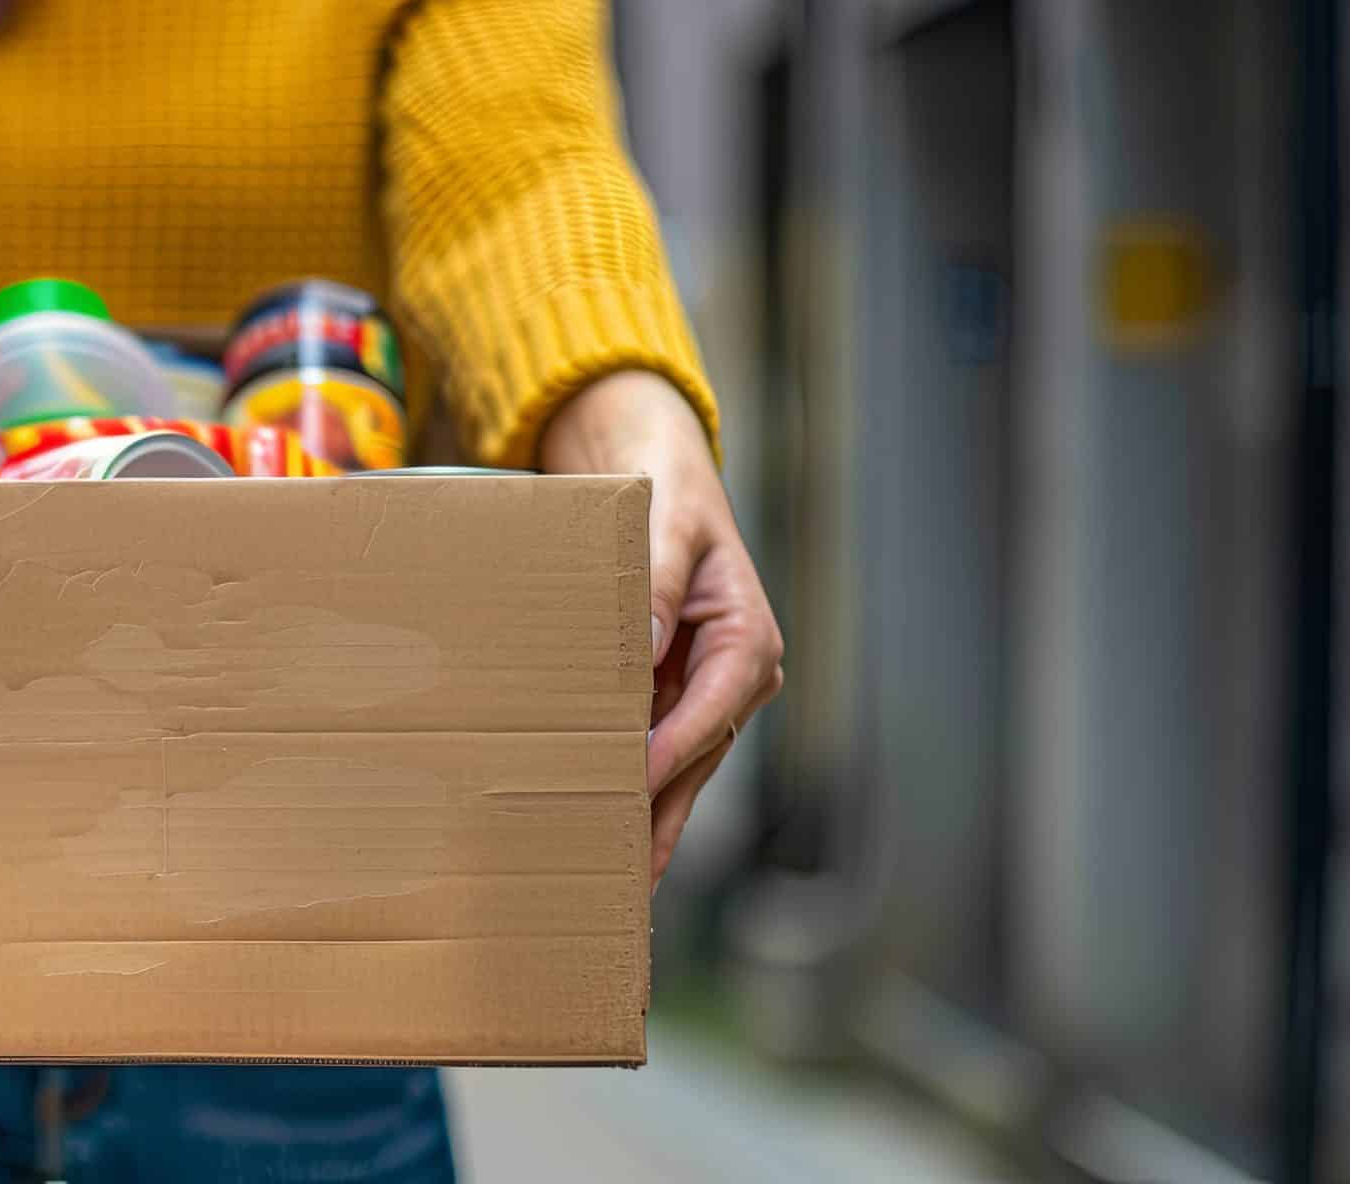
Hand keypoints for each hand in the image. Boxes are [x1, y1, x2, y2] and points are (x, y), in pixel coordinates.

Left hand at [540, 370, 784, 883]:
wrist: (656, 467)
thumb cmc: (664, 493)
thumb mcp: (664, 527)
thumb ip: (653, 582)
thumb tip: (642, 648)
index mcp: (746, 641)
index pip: (710, 712)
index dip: (670, 754)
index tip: (630, 790)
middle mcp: (735, 678)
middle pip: (694, 759)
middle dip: (658, 817)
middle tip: (619, 877)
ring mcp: (704, 693)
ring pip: (675, 770)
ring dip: (644, 820)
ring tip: (610, 882)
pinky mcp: (671, 697)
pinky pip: (652, 752)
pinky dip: (632, 792)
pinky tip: (603, 837)